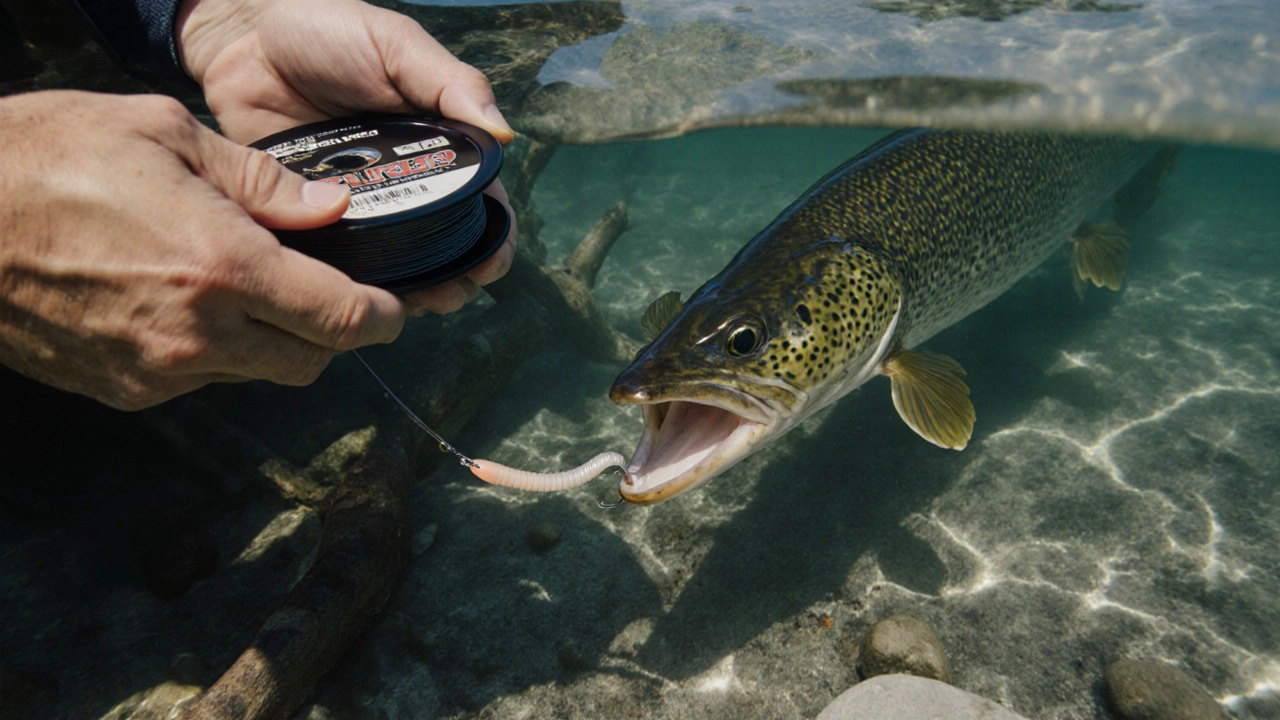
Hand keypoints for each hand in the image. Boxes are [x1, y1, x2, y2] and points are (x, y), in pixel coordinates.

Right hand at [0, 90, 403, 409]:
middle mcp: (199, 335)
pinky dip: (219, 351)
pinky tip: (193, 303)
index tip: (395, 307)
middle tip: (332, 294)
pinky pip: (202, 379)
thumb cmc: (49, 158)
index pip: (342, 320)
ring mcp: (159, 371)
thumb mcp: (165, 135)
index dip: (383, 317)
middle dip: (335, 333)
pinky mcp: (124, 390)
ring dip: (274, 341)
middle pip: (311, 362)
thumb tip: (332, 210)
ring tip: (252, 287)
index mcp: (225, 268)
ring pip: (257, 374)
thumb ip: (262, 182)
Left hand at [177, 0, 517, 313]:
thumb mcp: (396, 45)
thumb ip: (448, 82)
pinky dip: (345, 281)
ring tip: (411, 302)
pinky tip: (353, 295)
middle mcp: (402, 182)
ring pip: (392, 261)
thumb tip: (505, 133)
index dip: (493, 237)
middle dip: (455, 276)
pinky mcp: (308, 218)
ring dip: (409, 288)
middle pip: (442, 244)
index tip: (490, 262)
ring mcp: (356, 205)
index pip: (479, 200)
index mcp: (436, 145)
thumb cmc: (328, 29)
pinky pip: (333, 259)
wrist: (242, 36)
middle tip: (449, 293)